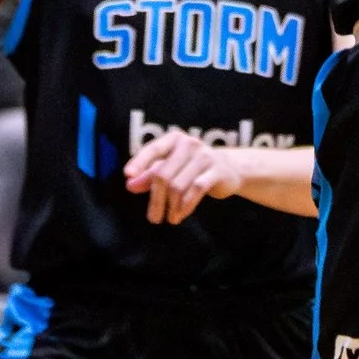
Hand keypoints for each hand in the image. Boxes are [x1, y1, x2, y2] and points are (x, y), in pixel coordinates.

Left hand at [125, 128, 239, 224]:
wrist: (230, 169)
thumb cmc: (193, 168)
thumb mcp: (171, 168)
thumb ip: (150, 175)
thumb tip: (130, 185)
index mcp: (175, 139)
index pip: (153, 149)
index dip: (139, 162)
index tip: (127, 175)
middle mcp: (189, 144)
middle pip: (163, 174)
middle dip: (156, 199)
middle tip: (153, 218)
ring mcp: (204, 156)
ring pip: (177, 185)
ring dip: (171, 207)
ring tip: (169, 218)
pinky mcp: (216, 171)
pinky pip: (195, 190)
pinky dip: (185, 206)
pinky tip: (180, 216)